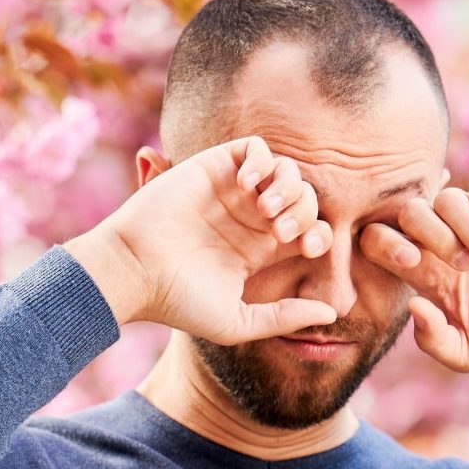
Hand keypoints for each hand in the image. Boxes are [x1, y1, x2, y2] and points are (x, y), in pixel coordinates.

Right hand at [64, 135, 337, 342]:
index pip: (310, 229)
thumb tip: (333, 312)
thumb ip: (284, 316)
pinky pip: (255, 148)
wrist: (135, 271)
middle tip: (282, 232)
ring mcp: (231, 191)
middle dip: (304, 211)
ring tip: (266, 210)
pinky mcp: (213, 167)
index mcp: (259, 250)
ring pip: (286, 169)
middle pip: (304, 197)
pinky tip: (248, 186)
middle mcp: (249, 217)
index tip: (307, 249)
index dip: (320, 234)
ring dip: (287, 186)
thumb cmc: (178, 302)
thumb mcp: (238, 320)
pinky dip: (262, 161)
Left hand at [358, 175, 468, 372]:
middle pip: (408, 211)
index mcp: (424, 270)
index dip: (384, 245)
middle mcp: (442, 239)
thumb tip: (413, 305)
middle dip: (429, 235)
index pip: (378, 240)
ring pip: (445, 198)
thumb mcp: (467, 352)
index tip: (413, 264)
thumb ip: (433, 339)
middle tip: (463, 266)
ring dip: (467, 230)